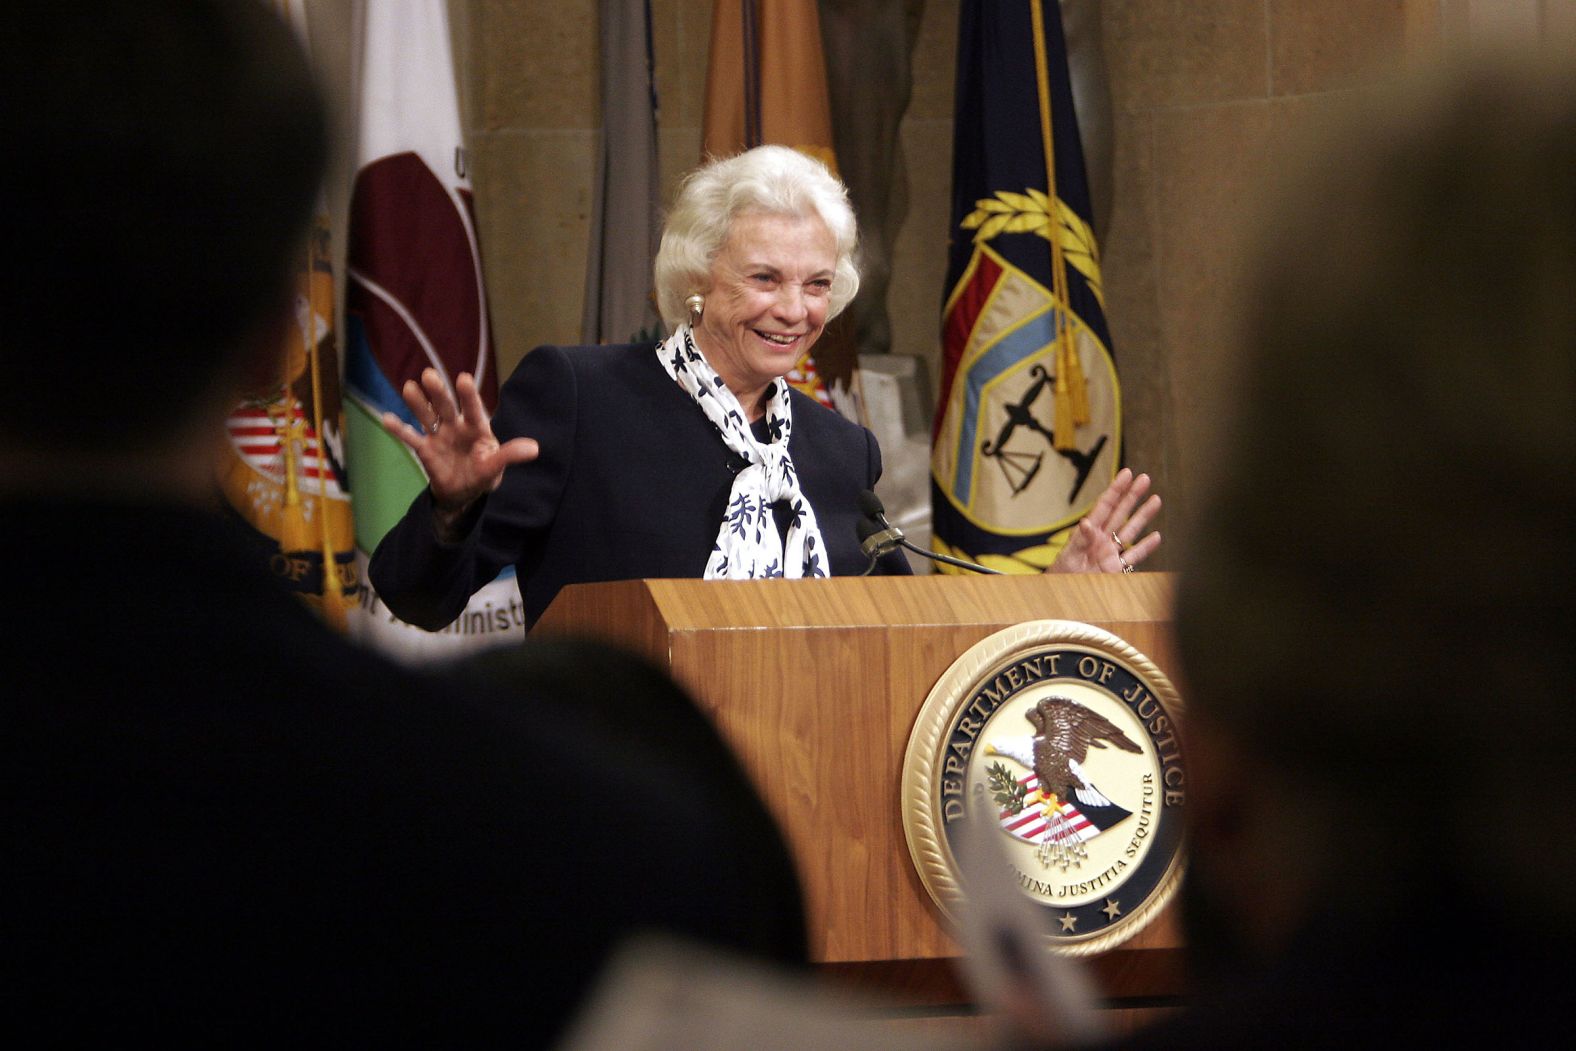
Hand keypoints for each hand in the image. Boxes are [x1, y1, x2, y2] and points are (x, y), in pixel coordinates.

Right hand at [380, 368, 538, 520]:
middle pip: (446, 407)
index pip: (473, 409)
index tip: (463, 378)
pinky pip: (410, 437)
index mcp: (477, 427)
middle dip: (438, 392)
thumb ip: (511, 455)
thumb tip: (535, 448)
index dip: (468, 395)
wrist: (463, 491)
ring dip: (418, 403)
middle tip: (429, 374)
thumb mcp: (496, 466)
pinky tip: (386, 418)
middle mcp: (456, 426)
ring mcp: (439, 435)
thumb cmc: (483, 473)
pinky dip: (399, 429)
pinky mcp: (425, 448)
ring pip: (427, 416)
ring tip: (409, 387)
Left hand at [1047, 468, 1161, 573]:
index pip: (1105, 505)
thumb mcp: (1067, 555)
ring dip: (1143, 515)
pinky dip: (1146, 547)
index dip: (1116, 489)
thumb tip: (1086, 523)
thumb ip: (1079, 540)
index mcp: (1088, 531)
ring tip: (1156, 500)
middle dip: (1133, 495)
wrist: (1062, 594)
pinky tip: (1156, 536)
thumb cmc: (1060, 574)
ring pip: (1131, 530)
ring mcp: (1111, 552)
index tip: (1127, 473)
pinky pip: (1134, 556)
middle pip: (1120, 512)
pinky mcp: (1117, 569)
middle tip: (1145, 478)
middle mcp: (1102, 538)